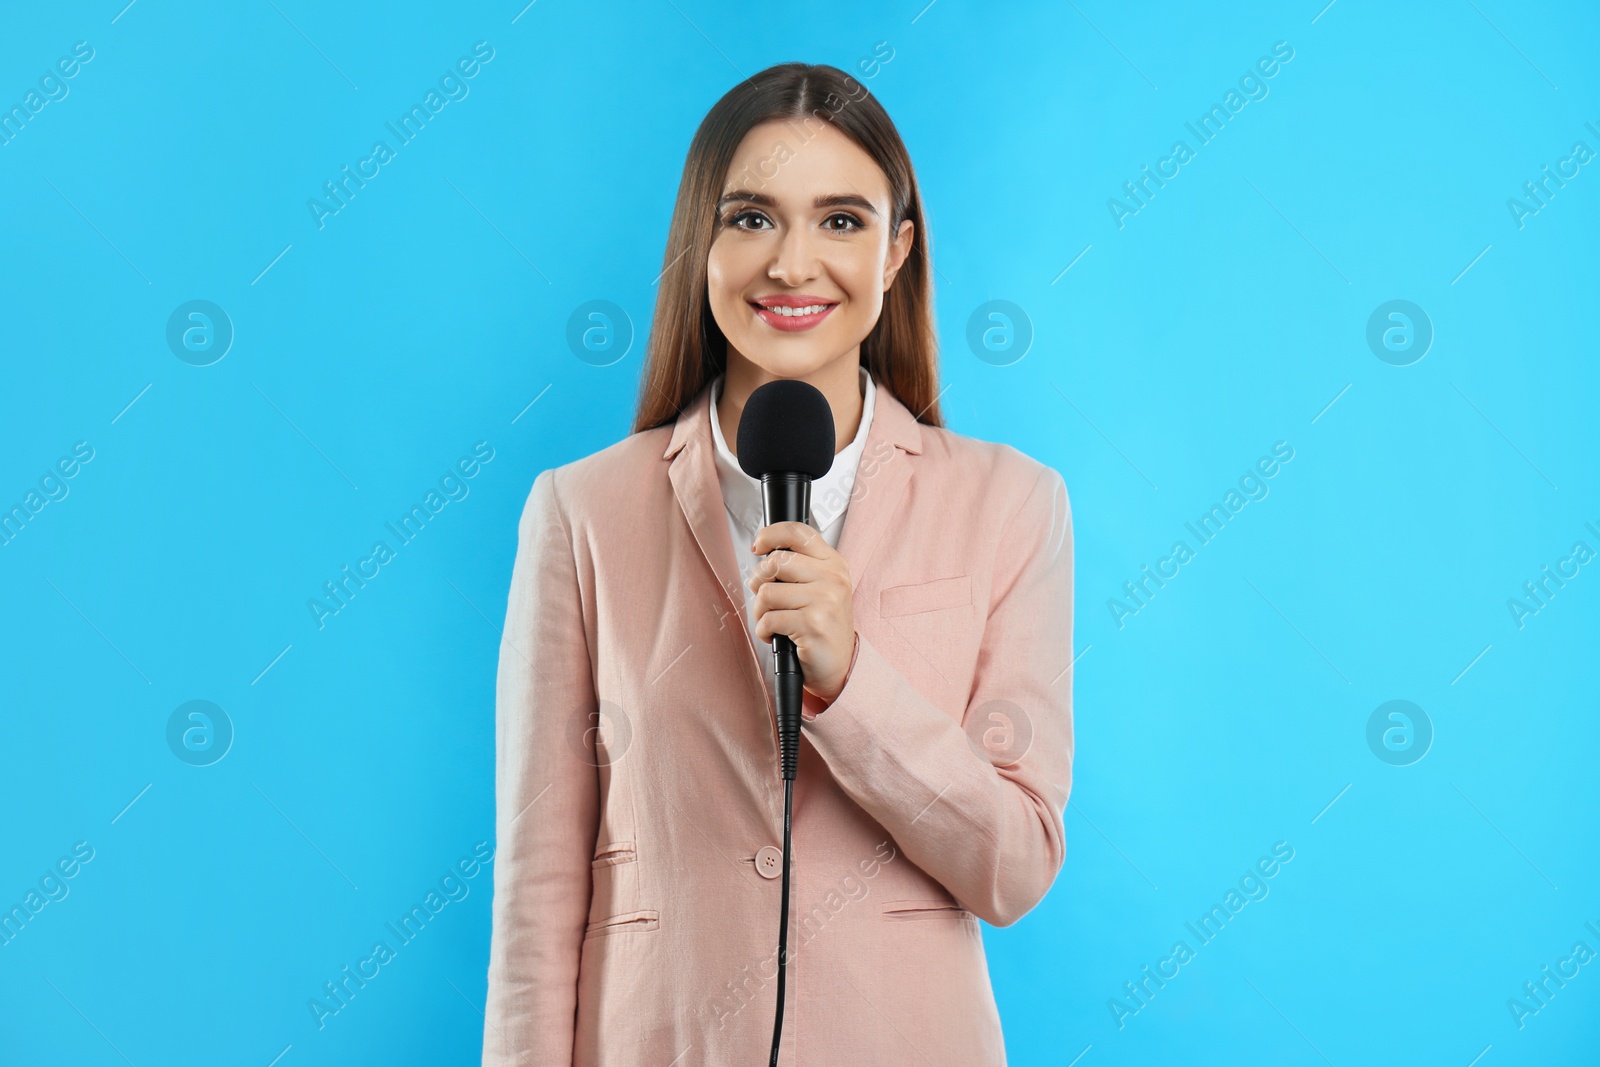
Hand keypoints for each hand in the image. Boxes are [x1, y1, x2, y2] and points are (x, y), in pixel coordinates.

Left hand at [747, 521, 855, 704]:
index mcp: (833, 564)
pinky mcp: (812, 624)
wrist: (841, 667)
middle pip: (775, 562)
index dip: (771, 534)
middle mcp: (833, 578)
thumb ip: (799, 568)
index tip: (758, 546)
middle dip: (759, 582)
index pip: (798, 533)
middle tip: (766, 599)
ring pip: (767, 593)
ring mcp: (825, 601)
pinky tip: (776, 636)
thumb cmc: (823, 628)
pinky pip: (768, 620)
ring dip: (760, 611)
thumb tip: (763, 553)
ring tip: (774, 621)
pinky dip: (764, 631)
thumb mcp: (820, 589)